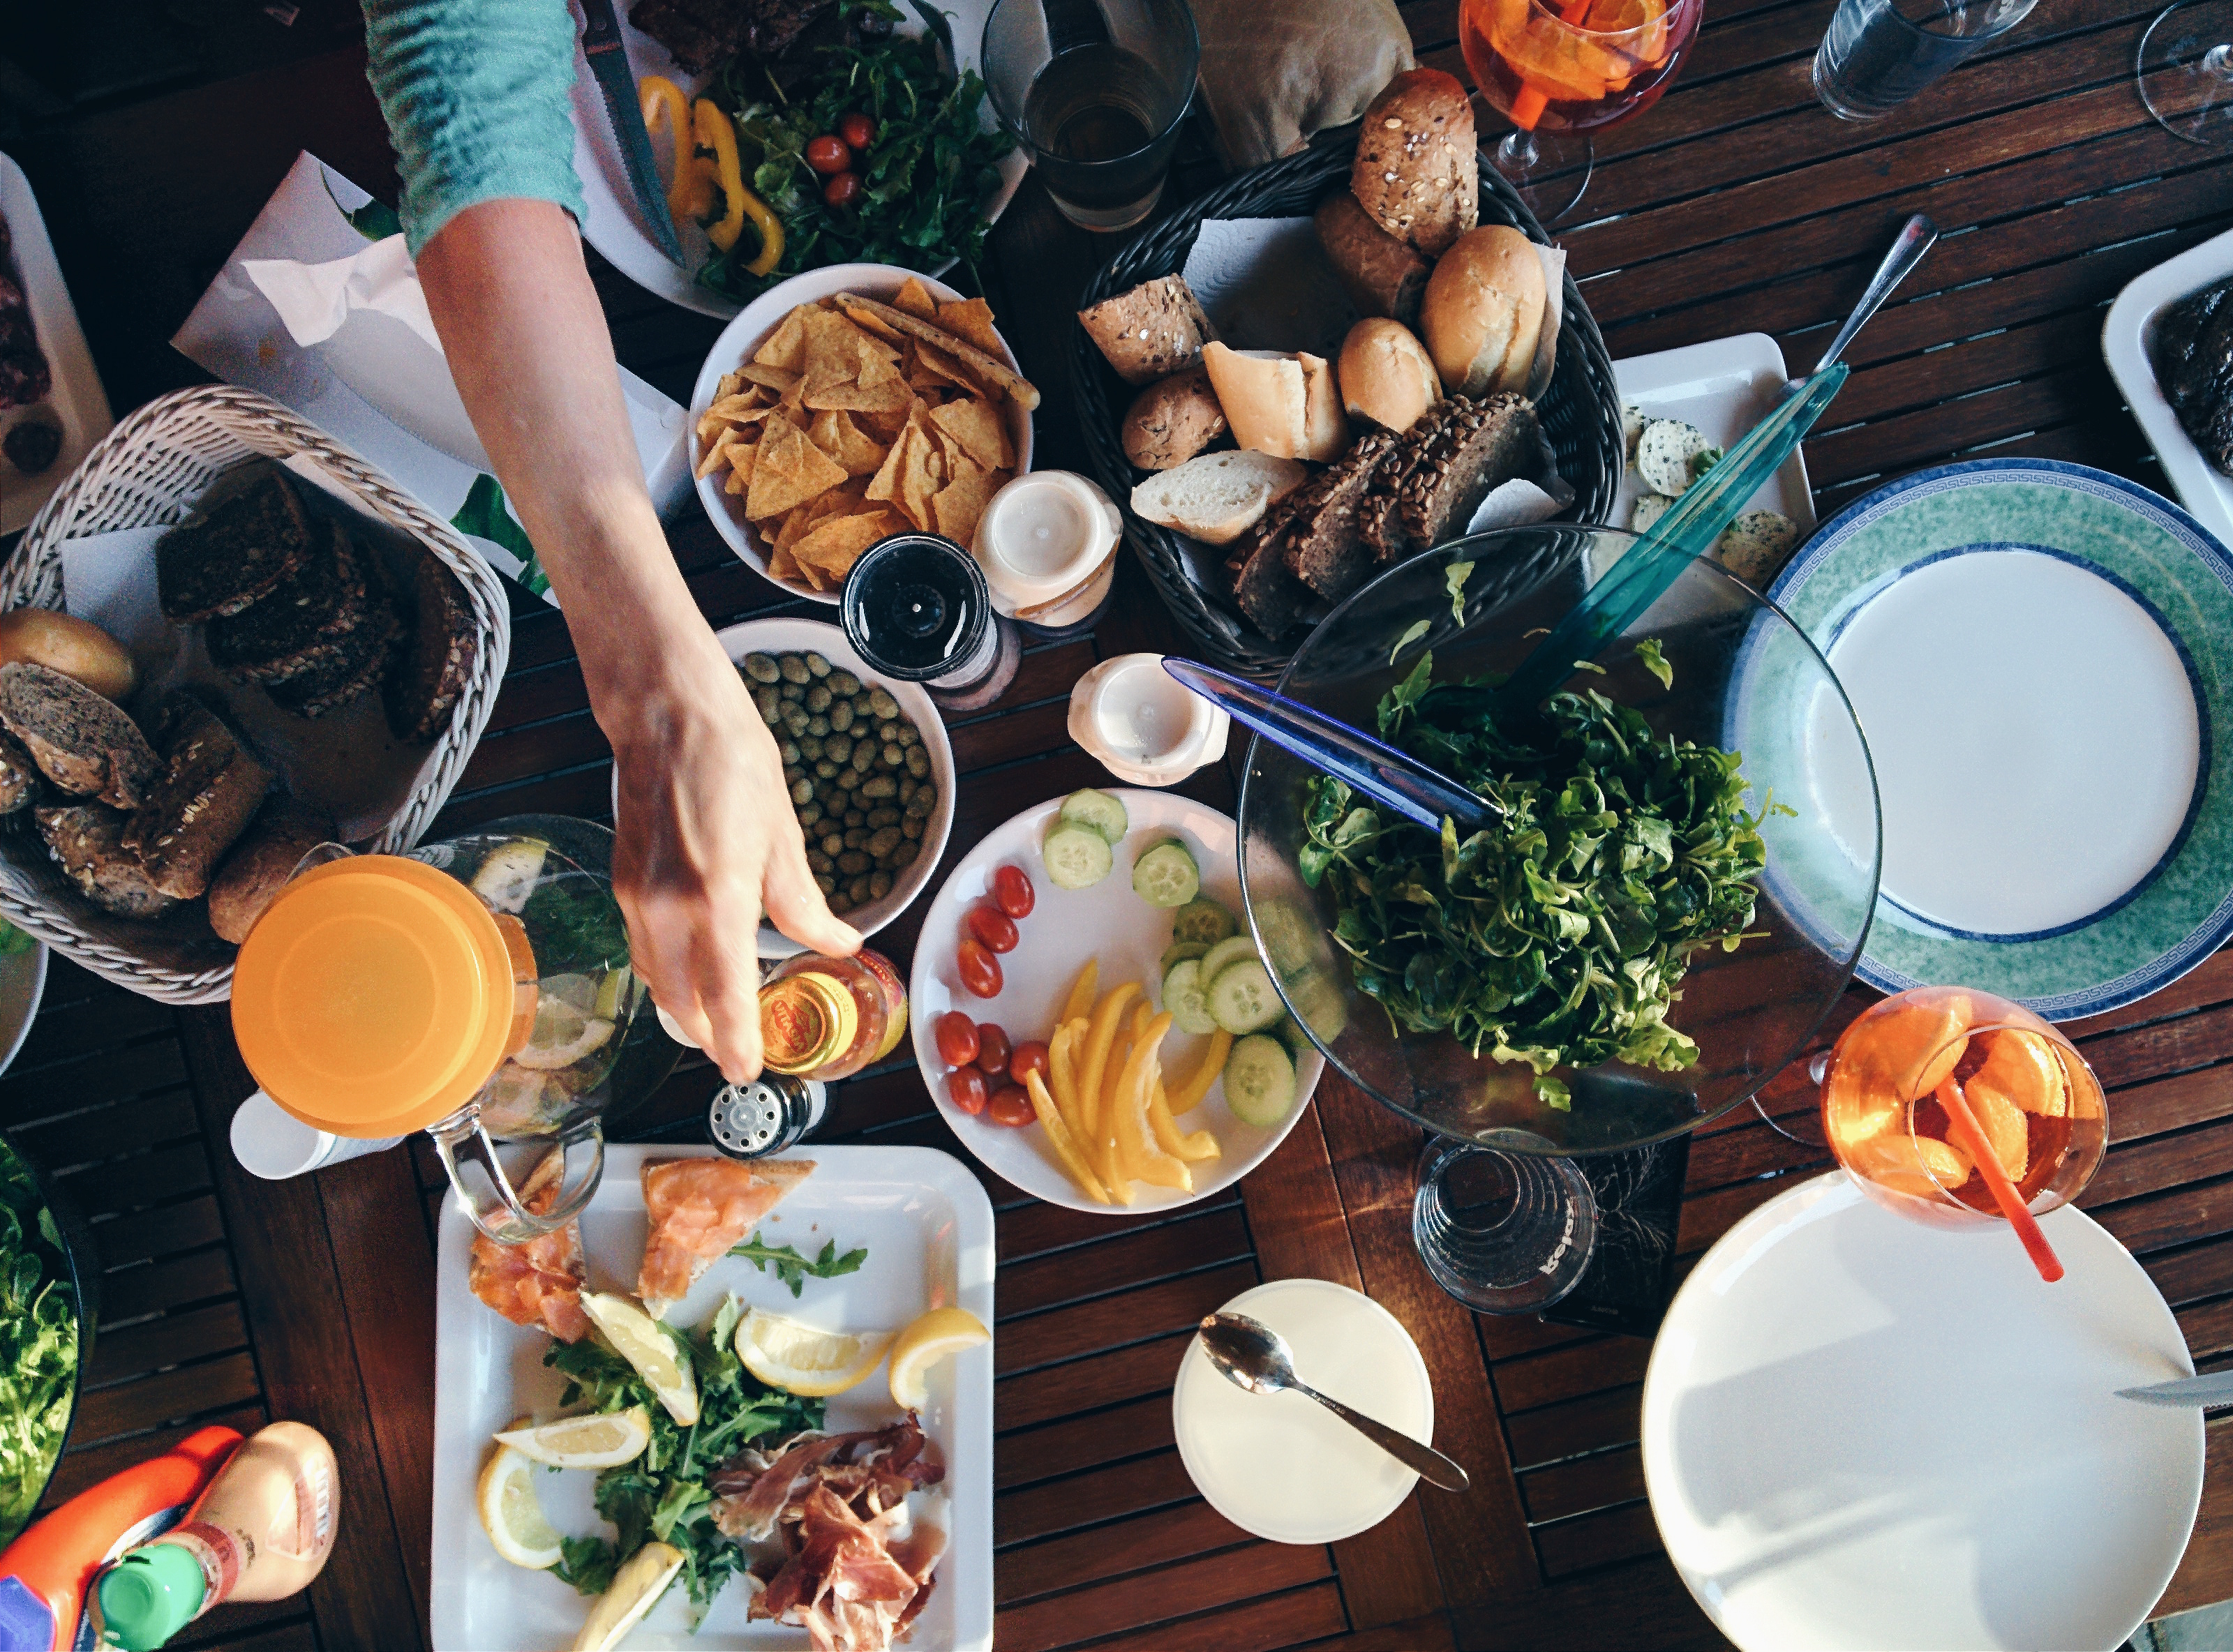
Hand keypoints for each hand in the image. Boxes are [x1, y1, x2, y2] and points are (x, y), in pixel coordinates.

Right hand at [605, 641, 859, 1081]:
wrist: (667, 716)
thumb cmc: (732, 762)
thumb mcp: (784, 836)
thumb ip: (807, 904)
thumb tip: (839, 944)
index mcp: (718, 895)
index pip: (725, 992)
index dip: (737, 1040)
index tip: (747, 1072)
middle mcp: (667, 905)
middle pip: (682, 1000)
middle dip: (709, 1036)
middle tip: (738, 1056)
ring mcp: (637, 896)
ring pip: (658, 978)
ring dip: (685, 1008)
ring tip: (718, 1023)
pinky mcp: (621, 883)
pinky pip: (644, 947)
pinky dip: (669, 970)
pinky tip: (693, 969)